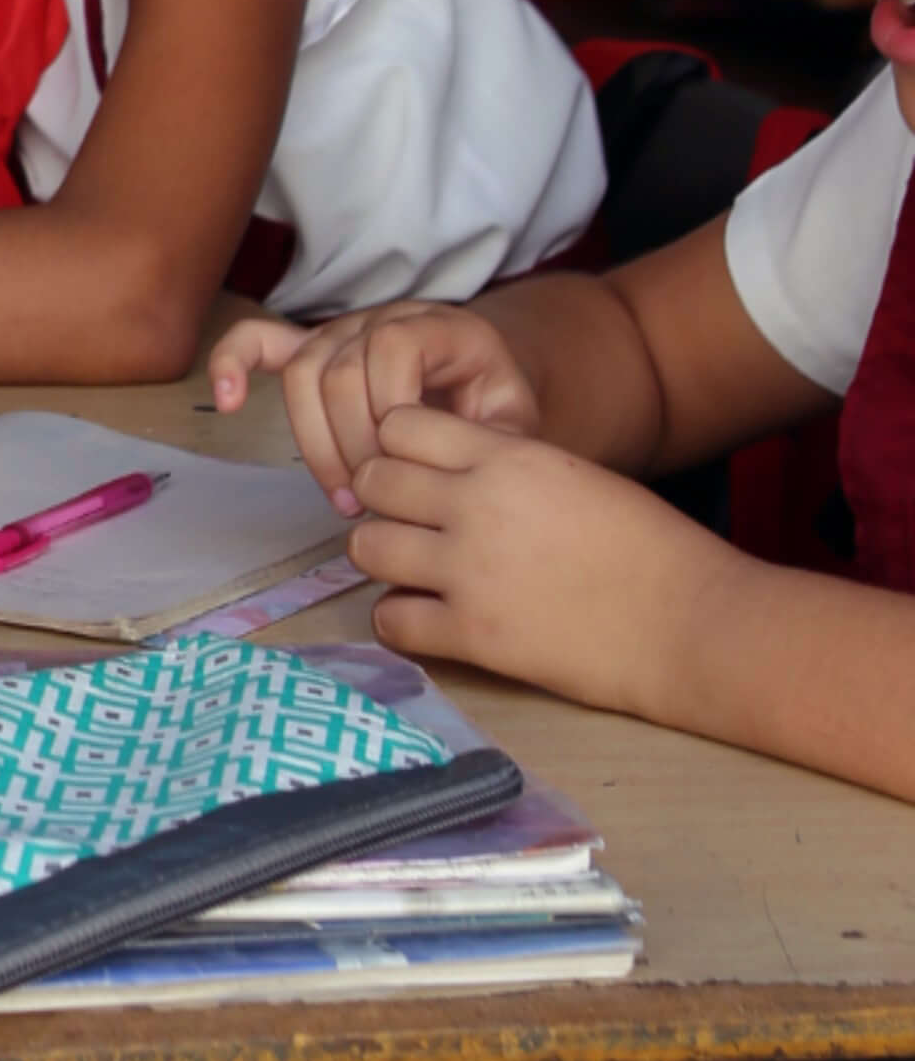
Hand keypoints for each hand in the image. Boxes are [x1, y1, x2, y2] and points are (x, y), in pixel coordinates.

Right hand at [208, 295, 541, 499]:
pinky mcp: (312, 347)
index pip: (392, 350)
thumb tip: (443, 471)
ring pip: (302, 373)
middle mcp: (384, 318)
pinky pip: (259, 340)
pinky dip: (234, 364)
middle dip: (352, 445)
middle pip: (340, 370)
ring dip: (315, 443)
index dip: (390, 411)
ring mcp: (343, 330)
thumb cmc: (497, 410)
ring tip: (342, 495)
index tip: (407, 468)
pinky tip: (227, 402)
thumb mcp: (514, 426)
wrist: (487, 381)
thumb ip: (489, 442)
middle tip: (374, 500)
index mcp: (440, 327)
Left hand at [340, 404, 722, 703]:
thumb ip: (511, 470)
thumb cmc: (653, 548)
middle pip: (372, 481)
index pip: (400, 425)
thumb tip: (455, 475)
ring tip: (413, 571)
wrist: (694, 622)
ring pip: (366, 548)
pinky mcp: (473, 636)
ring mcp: (469, 572)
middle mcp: (477, 505)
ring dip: (384, 558)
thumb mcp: (578, 477)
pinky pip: (390, 620)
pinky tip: (426, 619)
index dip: (399, 448)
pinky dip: (399, 621)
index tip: (416, 472)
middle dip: (382, 501)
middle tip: (408, 523)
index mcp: (508, 457)